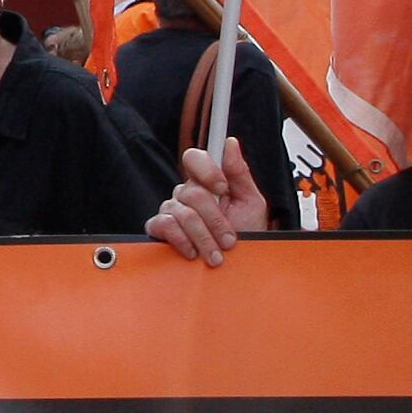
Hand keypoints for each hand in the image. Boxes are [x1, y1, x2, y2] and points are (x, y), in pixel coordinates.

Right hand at [147, 143, 272, 266]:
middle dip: (215, 219)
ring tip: (216, 254)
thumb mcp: (251, 203)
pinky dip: (182, 240)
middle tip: (228, 239)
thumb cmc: (246, 235)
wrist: (238, 269)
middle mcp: (187, 194)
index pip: (195, 158)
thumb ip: (240, 173)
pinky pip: (164, 225)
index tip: (223, 188)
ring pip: (182, 213)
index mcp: (207, 182)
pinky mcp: (159, 230)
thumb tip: (230, 143)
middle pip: (193, 192)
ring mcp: (172, 211)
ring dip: (203, 237)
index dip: (208, 170)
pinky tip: (193, 252)